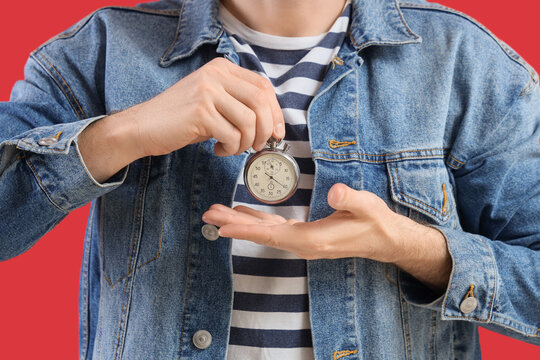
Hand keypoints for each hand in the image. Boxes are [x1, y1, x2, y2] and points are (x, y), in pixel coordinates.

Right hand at [133, 57, 284, 156]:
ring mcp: (208, 92)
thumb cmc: (180, 118)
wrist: (142, 127)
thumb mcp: (212, 100)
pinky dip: (230, 148)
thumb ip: (238, 102)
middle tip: (258, 146)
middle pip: (261, 101)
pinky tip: (218, 149)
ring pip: (249, 121)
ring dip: (246, 142)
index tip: (277, 132)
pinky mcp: (201, 112)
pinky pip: (232, 135)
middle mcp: (216, 75)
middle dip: (266, 130)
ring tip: (232, 148)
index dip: (276, 112)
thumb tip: (271, 123)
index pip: (263, 86)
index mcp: (222, 68)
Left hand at [203, 183, 403, 260]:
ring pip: (265, 231)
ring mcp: (302, 241)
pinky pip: (274, 229)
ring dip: (241, 222)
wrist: (384, 239)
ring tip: (218, 214)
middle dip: (234, 225)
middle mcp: (302, 244)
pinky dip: (257, 220)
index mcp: (312, 239)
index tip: (222, 226)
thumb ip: (350, 199)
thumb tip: (335, 192)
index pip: (272, 235)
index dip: (245, 229)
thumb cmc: (374, 223)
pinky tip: (244, 213)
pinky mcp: (304, 235)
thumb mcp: (366, 206)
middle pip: (261, 234)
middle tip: (208, 216)